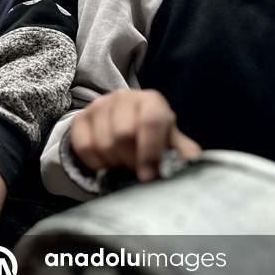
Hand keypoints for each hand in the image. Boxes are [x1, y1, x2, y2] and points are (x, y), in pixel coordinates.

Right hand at [70, 89, 201, 181]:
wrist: (126, 127)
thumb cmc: (154, 138)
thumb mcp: (173, 143)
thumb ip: (184, 154)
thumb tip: (195, 166)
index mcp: (151, 101)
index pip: (150, 122)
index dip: (150, 152)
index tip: (149, 177)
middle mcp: (123, 97)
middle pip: (122, 135)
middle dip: (131, 160)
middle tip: (137, 170)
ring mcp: (98, 105)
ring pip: (102, 144)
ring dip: (114, 163)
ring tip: (123, 164)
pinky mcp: (80, 118)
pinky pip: (83, 148)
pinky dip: (96, 163)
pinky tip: (107, 163)